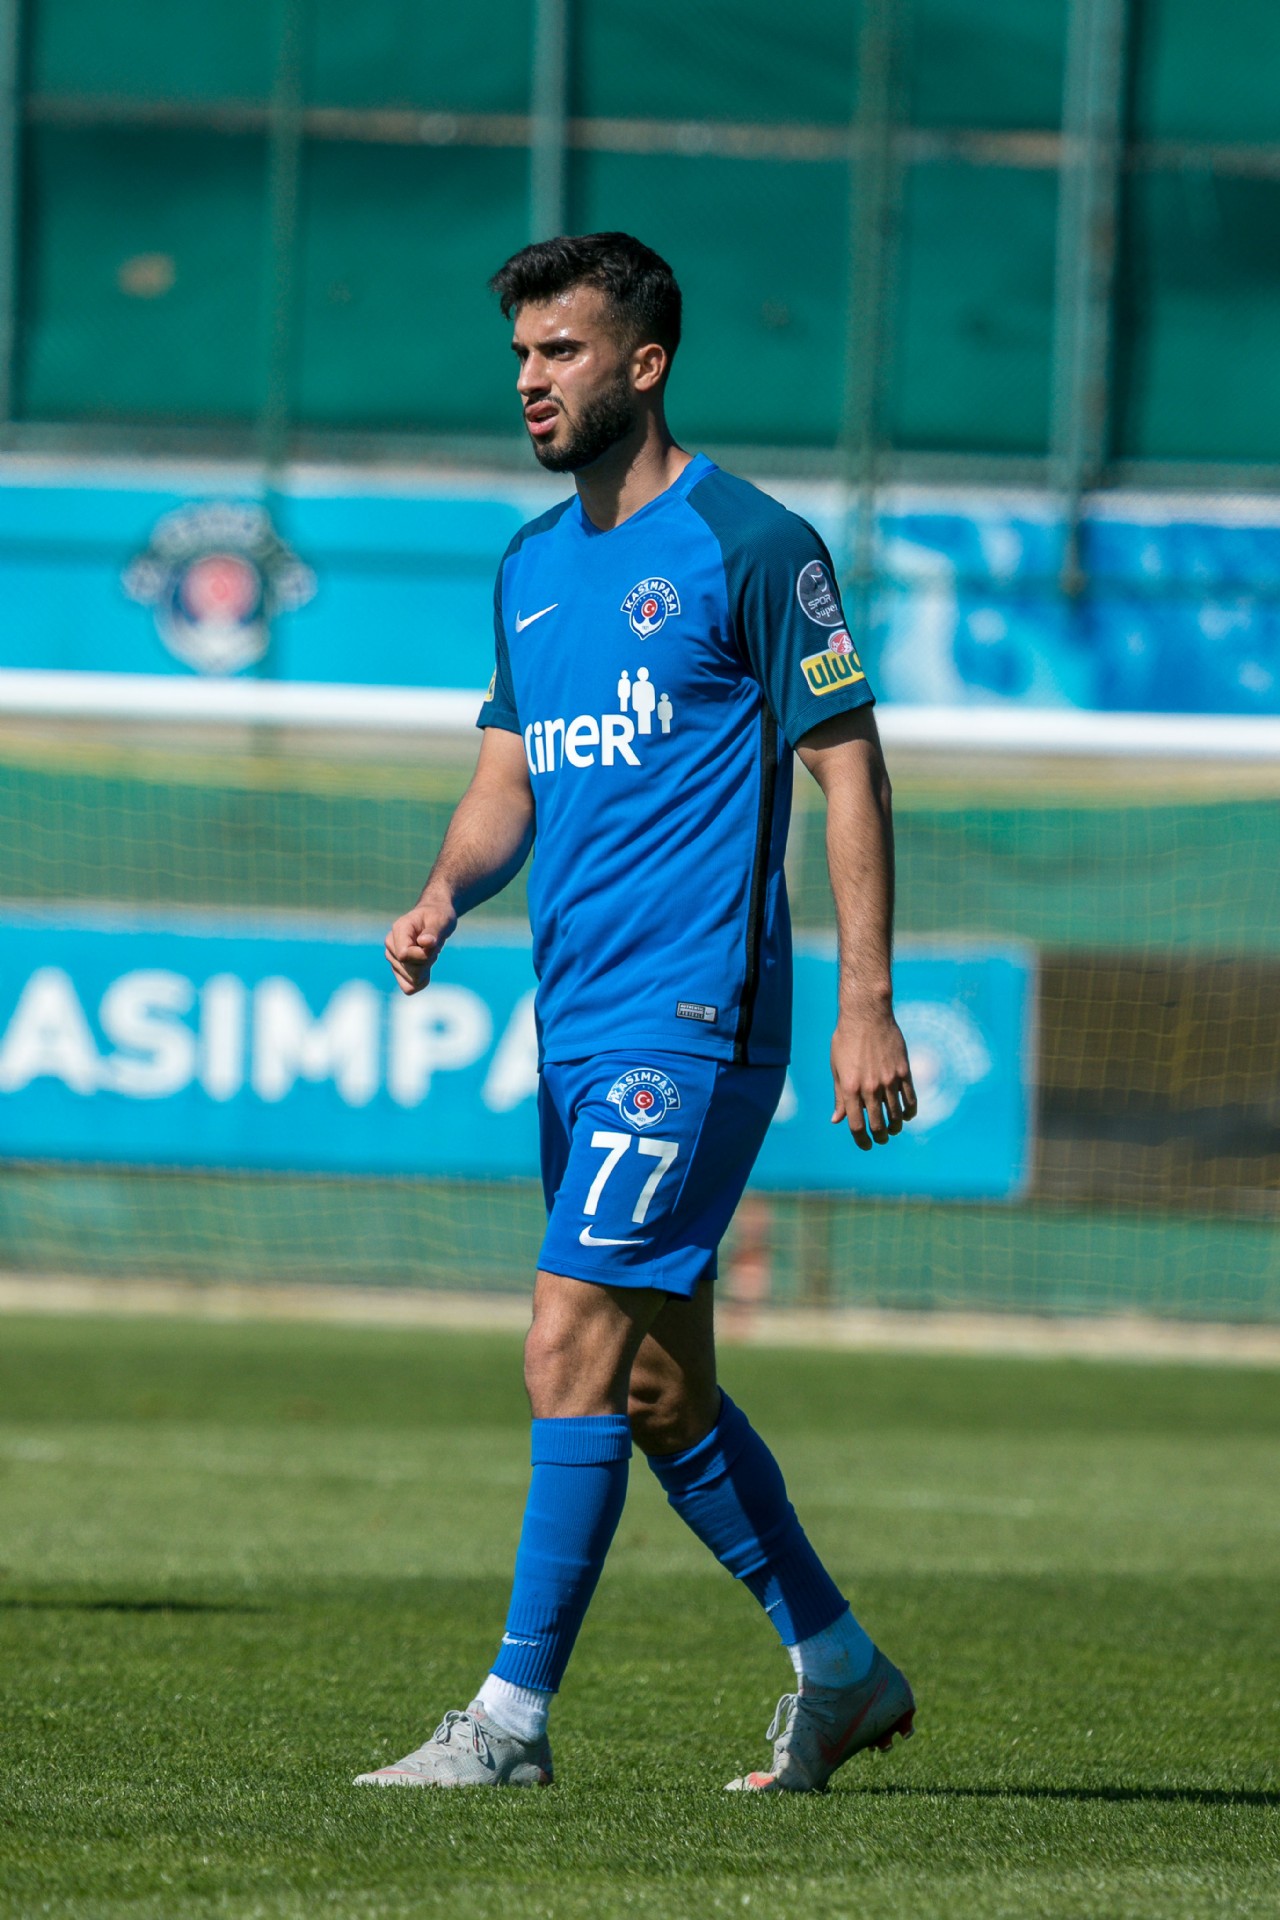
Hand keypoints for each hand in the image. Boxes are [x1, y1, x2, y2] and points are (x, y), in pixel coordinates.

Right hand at [384, 893, 456, 994]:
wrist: (433, 918)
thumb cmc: (437, 917)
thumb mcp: (441, 920)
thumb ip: (433, 932)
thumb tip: (425, 942)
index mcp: (399, 929)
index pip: (404, 955)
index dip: (423, 956)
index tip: (433, 945)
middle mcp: (391, 945)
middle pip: (410, 970)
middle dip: (427, 963)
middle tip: (433, 947)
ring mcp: (392, 958)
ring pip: (411, 980)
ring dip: (425, 969)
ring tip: (428, 952)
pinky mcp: (397, 969)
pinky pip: (408, 987)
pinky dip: (421, 980)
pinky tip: (425, 967)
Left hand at [830, 1006, 917, 1150]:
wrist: (866, 1015)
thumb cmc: (846, 1041)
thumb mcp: (837, 1068)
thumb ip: (839, 1096)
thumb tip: (837, 1120)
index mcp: (850, 1088)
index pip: (857, 1125)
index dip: (861, 1140)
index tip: (866, 1145)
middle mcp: (870, 1087)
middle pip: (878, 1125)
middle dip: (880, 1137)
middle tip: (881, 1138)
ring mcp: (889, 1080)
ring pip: (896, 1115)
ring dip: (895, 1127)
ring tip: (893, 1129)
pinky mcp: (904, 1072)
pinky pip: (910, 1099)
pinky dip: (909, 1112)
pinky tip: (906, 1115)